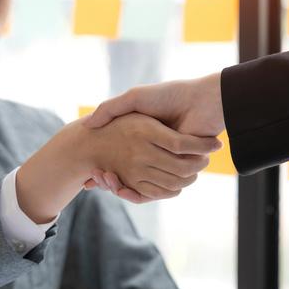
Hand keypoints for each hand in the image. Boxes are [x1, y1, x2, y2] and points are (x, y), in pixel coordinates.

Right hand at [82, 73, 224, 201]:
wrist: (202, 100)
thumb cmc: (168, 96)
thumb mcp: (134, 98)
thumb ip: (110, 108)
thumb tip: (87, 125)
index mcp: (144, 138)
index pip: (118, 160)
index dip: (104, 167)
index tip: (91, 171)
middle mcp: (155, 152)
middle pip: (126, 176)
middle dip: (107, 180)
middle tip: (92, 181)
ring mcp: (167, 162)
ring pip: (138, 184)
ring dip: (119, 186)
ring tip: (105, 181)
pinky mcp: (181, 168)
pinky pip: (156, 188)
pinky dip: (137, 192)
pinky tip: (120, 187)